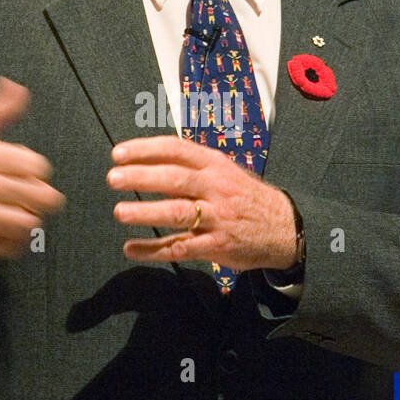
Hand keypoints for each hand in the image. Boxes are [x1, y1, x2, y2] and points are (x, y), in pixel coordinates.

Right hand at [0, 77, 64, 256]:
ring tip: (22, 210)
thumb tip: (17, 88)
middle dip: (43, 193)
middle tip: (35, 192)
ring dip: (31, 216)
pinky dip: (16, 240)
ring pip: (27, 223)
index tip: (28, 169)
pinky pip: (7, 247)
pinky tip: (10, 228)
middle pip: (39, 196)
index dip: (37, 167)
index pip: (35, 165)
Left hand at [108, 136, 296, 271]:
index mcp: (215, 165)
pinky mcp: (217, 245)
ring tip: (119, 212)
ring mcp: (217, 218)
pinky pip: (181, 247)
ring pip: (177, 213)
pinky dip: (153, 250)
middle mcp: (216, 188)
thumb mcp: (225, 172)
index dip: (146, 149)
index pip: (177, 150)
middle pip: (175, 179)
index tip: (119, 153)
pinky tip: (131, 248)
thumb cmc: (246, 197)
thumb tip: (149, 161)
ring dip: (146, 212)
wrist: (285, 227)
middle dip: (141, 177)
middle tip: (113, 179)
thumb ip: (191, 167)